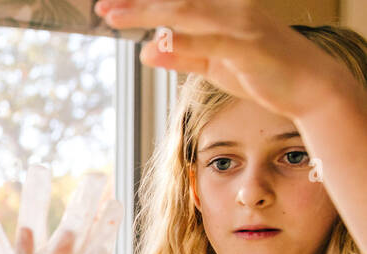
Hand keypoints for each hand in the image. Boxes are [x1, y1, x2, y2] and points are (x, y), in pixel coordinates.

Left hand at [94, 0, 352, 119]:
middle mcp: (230, 9)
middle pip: (176, 0)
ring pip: (187, 12)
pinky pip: (210, 43)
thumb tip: (147, 49)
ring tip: (115, 16)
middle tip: (102, 6)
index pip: (177, 1)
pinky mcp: (247, 48)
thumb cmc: (261, 71)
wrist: (309, 86)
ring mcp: (240, 26)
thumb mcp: (213, 65)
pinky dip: (182, 43)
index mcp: (222, 9)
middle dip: (137, 2)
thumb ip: (182, 55)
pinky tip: (155, 45)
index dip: (143, 0)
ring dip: (147, 12)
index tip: (110, 4)